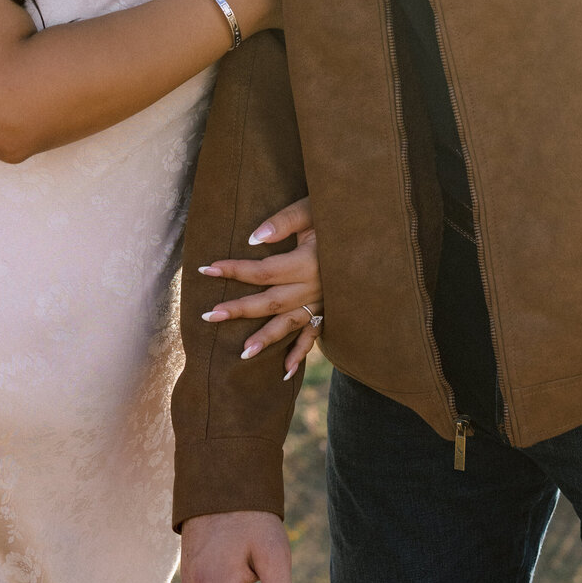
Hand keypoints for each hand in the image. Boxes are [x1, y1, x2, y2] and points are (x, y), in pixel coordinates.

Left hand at [199, 197, 321, 378]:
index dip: (234, 270)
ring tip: (242, 355)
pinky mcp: (331, 309)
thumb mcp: (312, 210)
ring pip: (290, 324)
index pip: (263, 270)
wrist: (374, 231)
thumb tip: (252, 238)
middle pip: (270, 302)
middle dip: (239, 310)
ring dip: (266, 339)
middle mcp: (313, 286)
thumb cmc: (338, 214)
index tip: (207, 269)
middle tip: (208, 316)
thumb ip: (284, 223)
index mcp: (307, 261)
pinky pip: (315, 335)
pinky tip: (285, 372)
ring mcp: (323, 301)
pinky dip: (300, 353)